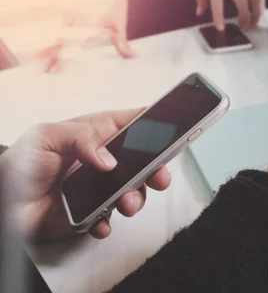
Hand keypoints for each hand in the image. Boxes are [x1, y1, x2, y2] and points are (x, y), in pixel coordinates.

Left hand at [0, 109, 169, 240]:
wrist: (1, 202)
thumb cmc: (20, 163)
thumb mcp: (46, 136)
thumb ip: (82, 138)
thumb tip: (109, 159)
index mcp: (98, 133)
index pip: (135, 122)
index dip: (157, 124)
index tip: (172, 131)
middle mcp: (105, 159)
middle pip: (146, 160)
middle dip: (157, 169)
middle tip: (158, 177)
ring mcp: (102, 186)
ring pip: (135, 191)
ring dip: (136, 199)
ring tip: (125, 203)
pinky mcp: (93, 212)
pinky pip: (112, 218)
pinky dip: (110, 222)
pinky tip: (101, 221)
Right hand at [35, 0, 135, 73]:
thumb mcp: (119, 19)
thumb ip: (121, 41)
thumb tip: (133, 56)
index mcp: (87, 20)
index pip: (72, 42)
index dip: (64, 56)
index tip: (56, 69)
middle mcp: (72, 17)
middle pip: (59, 40)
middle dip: (51, 56)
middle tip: (45, 71)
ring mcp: (66, 11)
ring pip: (54, 33)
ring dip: (46, 47)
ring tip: (36, 62)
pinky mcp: (63, 8)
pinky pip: (54, 25)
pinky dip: (49, 36)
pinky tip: (40, 47)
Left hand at [195, 0, 265, 31]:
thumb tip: (200, 12)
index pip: (216, 0)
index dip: (218, 15)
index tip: (221, 28)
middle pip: (240, 2)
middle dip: (243, 18)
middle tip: (241, 28)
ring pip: (253, 0)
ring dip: (254, 15)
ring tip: (251, 25)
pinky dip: (261, 7)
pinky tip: (258, 15)